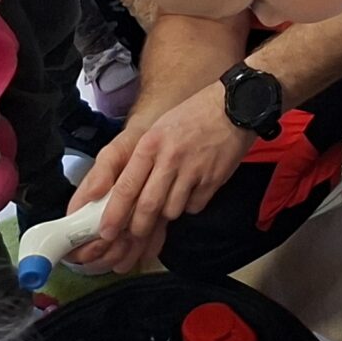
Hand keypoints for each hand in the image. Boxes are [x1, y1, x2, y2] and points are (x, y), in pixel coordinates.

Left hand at [67, 88, 254, 273]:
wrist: (234, 106)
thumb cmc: (192, 116)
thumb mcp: (159, 129)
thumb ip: (140, 159)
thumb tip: (120, 191)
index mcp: (151, 144)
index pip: (127, 186)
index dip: (114, 214)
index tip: (106, 231)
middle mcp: (170, 158)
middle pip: (148, 206)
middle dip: (138, 227)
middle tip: (134, 234)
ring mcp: (193, 171)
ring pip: (171, 211)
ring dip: (166, 213)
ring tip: (170, 199)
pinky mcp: (213, 180)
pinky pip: (194, 207)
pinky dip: (189, 205)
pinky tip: (192, 190)